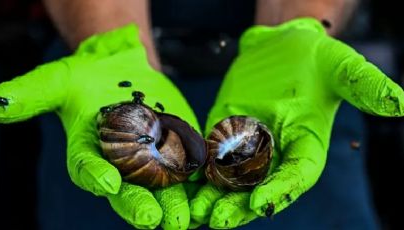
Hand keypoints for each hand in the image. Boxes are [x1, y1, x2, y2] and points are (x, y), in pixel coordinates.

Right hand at [0, 25, 198, 228]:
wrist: (122, 71)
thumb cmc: (87, 78)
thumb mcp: (58, 80)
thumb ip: (31, 94)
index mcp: (90, 155)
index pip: (89, 169)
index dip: (96, 175)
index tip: (107, 181)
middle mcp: (120, 165)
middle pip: (129, 189)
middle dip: (139, 205)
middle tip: (151, 220)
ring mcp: (151, 162)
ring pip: (163, 188)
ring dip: (174, 204)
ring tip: (184, 219)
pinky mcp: (177, 151)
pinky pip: (189, 171)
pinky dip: (199, 184)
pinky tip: (210, 194)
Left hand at [190, 18, 403, 228]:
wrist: (281, 47)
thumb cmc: (315, 58)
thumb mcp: (340, 66)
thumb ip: (363, 85)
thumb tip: (400, 103)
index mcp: (307, 146)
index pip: (297, 176)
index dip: (280, 191)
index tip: (259, 203)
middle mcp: (276, 153)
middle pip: (258, 188)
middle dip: (237, 207)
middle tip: (216, 222)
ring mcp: (247, 147)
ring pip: (229, 180)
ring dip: (212, 198)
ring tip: (193, 214)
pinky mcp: (224, 133)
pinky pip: (210, 157)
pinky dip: (197, 173)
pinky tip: (182, 186)